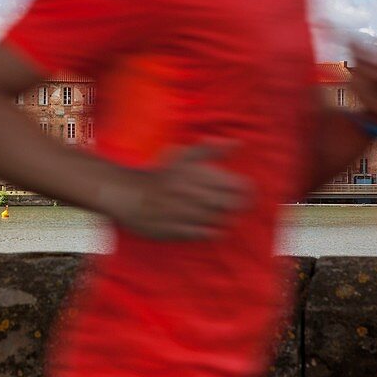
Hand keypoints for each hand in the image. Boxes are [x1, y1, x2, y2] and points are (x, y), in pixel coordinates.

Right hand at [98, 141, 250, 240]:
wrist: (127, 193)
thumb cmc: (159, 173)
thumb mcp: (183, 156)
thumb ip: (210, 149)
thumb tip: (239, 143)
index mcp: (193, 176)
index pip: (231, 185)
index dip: (245, 188)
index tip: (248, 188)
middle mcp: (188, 196)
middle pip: (226, 204)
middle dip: (238, 204)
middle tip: (240, 203)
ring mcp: (180, 214)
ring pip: (214, 220)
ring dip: (226, 219)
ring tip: (228, 216)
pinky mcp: (172, 230)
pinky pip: (199, 234)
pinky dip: (211, 232)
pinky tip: (214, 229)